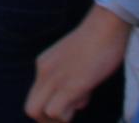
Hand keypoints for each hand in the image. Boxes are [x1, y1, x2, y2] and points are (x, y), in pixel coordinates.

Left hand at [26, 4, 131, 122]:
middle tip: (69, 114)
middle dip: (48, 120)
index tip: (67, 105)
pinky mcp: (71, 85)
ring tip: (80, 100)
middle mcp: (43, 72)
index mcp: (43, 64)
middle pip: (31, 109)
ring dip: (60, 118)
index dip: (48, 109)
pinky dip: (67, 115)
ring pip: (39, 113)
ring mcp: (55, 79)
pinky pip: (55, 112)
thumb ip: (69, 79)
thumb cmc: (98, 41)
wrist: (106, 25)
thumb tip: (76, 102)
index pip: (34, 98)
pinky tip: (85, 95)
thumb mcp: (74, 60)